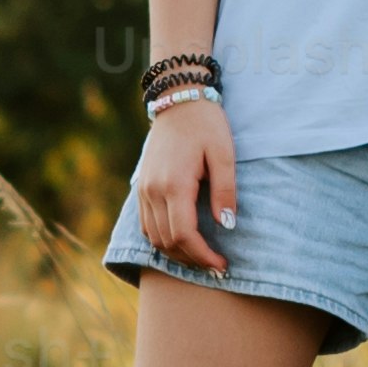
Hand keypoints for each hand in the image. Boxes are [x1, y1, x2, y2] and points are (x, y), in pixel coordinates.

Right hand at [134, 95, 238, 274]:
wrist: (178, 100)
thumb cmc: (206, 125)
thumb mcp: (224, 154)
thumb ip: (225, 190)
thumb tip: (226, 225)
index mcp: (174, 184)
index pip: (184, 235)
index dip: (202, 256)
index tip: (221, 265)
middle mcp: (153, 191)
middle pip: (168, 242)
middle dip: (192, 259)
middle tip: (216, 266)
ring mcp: (143, 190)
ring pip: (154, 238)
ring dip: (177, 253)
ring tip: (201, 257)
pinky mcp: (141, 188)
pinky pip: (146, 226)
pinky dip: (162, 240)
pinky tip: (182, 241)